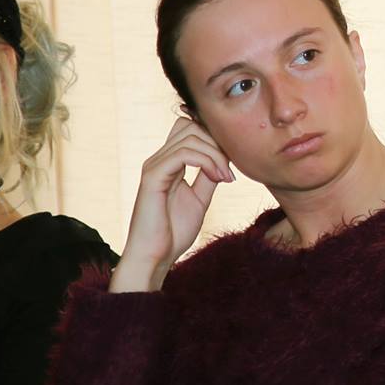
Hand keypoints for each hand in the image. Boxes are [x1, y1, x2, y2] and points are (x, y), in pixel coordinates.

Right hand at [109, 117, 234, 292]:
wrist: (155, 257)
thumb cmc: (173, 232)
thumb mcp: (199, 199)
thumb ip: (208, 177)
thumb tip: (224, 160)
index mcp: (168, 164)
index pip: (190, 130)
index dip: (214, 139)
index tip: (232, 165)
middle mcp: (159, 160)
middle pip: (190, 127)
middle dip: (217, 143)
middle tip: (230, 171)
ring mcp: (154, 166)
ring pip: (189, 137)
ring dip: (215, 154)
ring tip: (226, 178)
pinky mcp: (152, 177)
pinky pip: (182, 154)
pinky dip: (206, 161)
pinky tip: (218, 178)